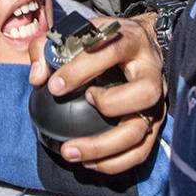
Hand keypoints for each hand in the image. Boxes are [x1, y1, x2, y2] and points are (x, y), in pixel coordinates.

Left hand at [28, 14, 166, 175]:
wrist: (140, 40)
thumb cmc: (101, 39)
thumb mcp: (73, 33)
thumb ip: (47, 49)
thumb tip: (38, 78)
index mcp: (131, 41)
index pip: (111, 53)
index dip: (81, 70)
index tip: (54, 86)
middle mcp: (150, 71)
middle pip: (144, 92)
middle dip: (110, 105)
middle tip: (85, 103)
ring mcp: (157, 99)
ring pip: (142, 128)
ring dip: (106, 146)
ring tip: (72, 150)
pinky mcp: (155, 121)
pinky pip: (142, 149)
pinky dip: (116, 162)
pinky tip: (90, 162)